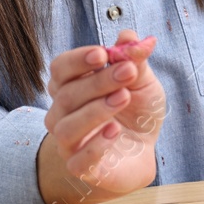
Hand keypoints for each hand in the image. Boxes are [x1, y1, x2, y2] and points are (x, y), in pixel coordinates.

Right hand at [39, 29, 165, 203]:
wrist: (143, 149)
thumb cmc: (136, 110)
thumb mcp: (142, 82)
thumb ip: (134, 61)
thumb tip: (129, 36)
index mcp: (72, 86)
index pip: (60, 69)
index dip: (77, 60)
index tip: (103, 54)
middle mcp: (63, 113)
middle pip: (67, 95)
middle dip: (98, 81)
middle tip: (127, 72)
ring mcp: (68, 142)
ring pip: (67, 127)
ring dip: (95, 110)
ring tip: (123, 97)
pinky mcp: (80, 168)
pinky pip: (78, 159)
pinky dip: (96, 145)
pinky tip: (115, 131)